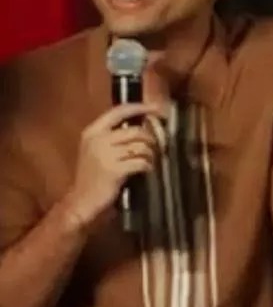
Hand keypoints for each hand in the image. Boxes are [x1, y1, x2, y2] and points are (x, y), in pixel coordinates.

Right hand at [61, 103, 161, 226]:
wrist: (81, 199)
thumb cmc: (92, 175)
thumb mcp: (96, 149)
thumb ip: (113, 136)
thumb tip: (142, 124)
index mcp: (92, 131)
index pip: (119, 111)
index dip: (140, 107)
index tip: (156, 108)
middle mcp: (98, 140)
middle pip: (136, 131)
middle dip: (151, 139)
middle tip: (156, 147)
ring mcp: (105, 155)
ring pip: (142, 147)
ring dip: (151, 154)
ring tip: (150, 160)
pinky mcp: (114, 170)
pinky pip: (141, 162)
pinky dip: (148, 166)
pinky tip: (146, 170)